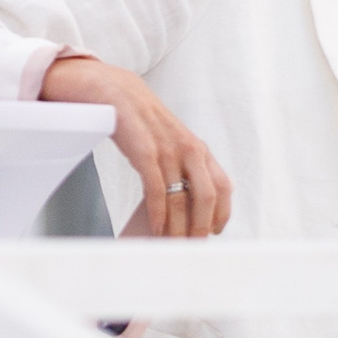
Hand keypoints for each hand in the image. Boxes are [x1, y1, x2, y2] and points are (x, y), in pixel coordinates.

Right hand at [39, 55, 231, 236]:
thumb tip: (182, 199)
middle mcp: (191, 149)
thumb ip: (179, 166)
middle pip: (208, 196)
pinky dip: (159, 212)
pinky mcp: (144, 150)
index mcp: (199, 149)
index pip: (223, 186)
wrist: (113, 90)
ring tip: (172, 247)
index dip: (222, 212)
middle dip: (202, 226)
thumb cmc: (141, 123)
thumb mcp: (168, 143)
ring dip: (178, 226)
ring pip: (182, 197)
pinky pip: (156, 187)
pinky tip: (155, 228)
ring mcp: (169, 149)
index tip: (216, 232)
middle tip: (193, 247)